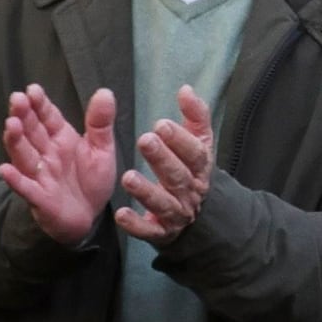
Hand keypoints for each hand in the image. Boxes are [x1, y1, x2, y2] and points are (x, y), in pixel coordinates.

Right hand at [0, 80, 119, 245]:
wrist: (90, 217)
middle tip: (17, 99)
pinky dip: (16, 180)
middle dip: (24, 115)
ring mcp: (40, 175)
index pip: (48, 117)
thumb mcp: (102, 149)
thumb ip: (101, 123)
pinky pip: (26, 188)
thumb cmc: (91, 180)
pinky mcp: (40, 198)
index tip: (32, 89)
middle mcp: (46, 153)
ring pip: (24, 155)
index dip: (40, 104)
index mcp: (61, 138)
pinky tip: (5, 170)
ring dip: (16, 141)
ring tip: (11, 124)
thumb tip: (105, 92)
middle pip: (32, 132)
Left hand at [119, 84, 215, 242]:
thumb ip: (194, 116)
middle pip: (178, 176)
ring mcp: (177, 214)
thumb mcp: (198, 143)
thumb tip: (186, 89)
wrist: (198, 216)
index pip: (195, 154)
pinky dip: (136, 225)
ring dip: (146, 191)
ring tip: (128, 177)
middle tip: (144, 140)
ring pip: (164, 204)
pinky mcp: (162, 233)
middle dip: (162, 159)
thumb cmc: (192, 171)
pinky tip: (121, 214)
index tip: (161, 125)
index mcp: (200, 168)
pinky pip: (150, 231)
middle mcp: (191, 192)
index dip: (180, 140)